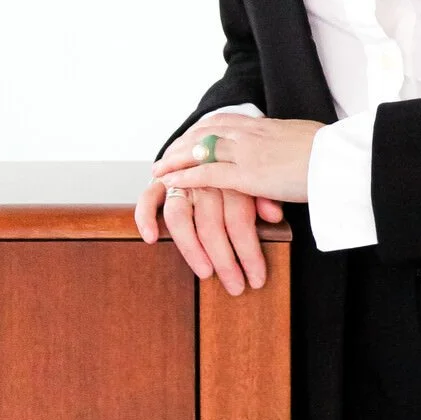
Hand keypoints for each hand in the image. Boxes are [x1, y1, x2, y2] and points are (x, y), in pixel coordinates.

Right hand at [134, 112, 285, 294]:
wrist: (218, 133)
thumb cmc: (242, 165)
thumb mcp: (259, 178)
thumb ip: (265, 196)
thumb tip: (274, 217)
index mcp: (232, 177)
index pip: (240, 220)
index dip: (249, 252)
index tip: (257, 278)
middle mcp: (205, 179)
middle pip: (212, 223)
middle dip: (225, 260)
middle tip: (236, 287)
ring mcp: (180, 180)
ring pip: (180, 216)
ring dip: (191, 247)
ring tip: (204, 272)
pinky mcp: (160, 180)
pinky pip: (147, 198)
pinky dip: (146, 216)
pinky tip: (150, 237)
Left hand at [150, 113, 323, 203]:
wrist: (339, 160)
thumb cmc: (330, 154)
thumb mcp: (304, 141)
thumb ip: (288, 144)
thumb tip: (290, 148)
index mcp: (265, 125)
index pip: (223, 121)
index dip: (201, 130)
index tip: (187, 138)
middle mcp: (251, 133)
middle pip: (205, 131)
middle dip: (181, 143)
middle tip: (165, 155)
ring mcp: (247, 152)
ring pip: (200, 149)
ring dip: (175, 159)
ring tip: (159, 171)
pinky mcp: (248, 175)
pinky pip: (207, 175)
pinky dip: (185, 178)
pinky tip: (170, 183)